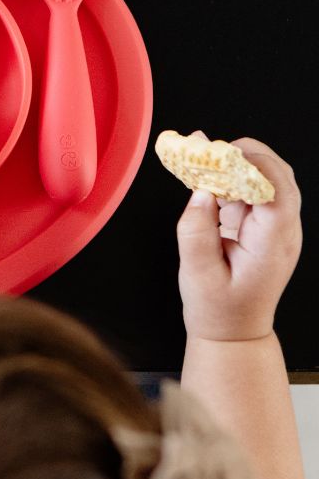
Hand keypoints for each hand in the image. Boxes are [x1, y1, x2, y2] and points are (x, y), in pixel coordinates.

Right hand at [176, 134, 301, 340]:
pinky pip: (250, 192)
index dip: (255, 165)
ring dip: (234, 165)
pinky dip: (228, 179)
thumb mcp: (197, 274)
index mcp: (273, 243)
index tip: (222, 152)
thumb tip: (200, 192)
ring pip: (265, 180)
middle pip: (278, 178)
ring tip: (199, 154)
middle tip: (208, 147)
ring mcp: (274, 227)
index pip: (278, 191)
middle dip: (245, 156)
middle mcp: (281, 231)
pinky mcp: (260, 225)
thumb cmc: (218, 308)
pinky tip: (203, 174)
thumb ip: (195, 231)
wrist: (233, 332)